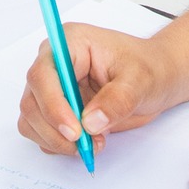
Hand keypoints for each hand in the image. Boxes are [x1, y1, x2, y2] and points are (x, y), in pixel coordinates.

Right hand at [16, 25, 182, 158]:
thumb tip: (91, 122)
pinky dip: (60, 145)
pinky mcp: (55, 109)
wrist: (156, 78)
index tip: (75, 131)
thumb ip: (117, 100)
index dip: (53, 105)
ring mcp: (52, 88)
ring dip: (57, 140)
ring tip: (92, 142)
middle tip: (85, 144)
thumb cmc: (149, 68)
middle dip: (55, 130)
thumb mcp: (141, 80)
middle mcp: (54, 64)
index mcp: (70, 44)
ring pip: (31, 120)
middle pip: (32, 101)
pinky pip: (41, 132)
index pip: (44, 74)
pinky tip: (88, 142)